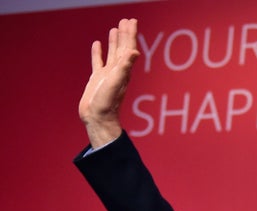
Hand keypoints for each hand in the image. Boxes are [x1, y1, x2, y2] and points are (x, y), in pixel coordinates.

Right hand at [78, 18, 139, 147]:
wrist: (98, 118)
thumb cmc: (107, 102)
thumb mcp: (116, 82)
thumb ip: (124, 67)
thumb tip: (134, 51)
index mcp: (124, 70)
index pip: (128, 47)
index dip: (130, 34)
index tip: (132, 21)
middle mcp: (118, 70)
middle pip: (122, 47)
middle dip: (125, 34)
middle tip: (126, 20)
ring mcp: (107, 74)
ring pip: (112, 53)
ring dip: (114, 41)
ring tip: (115, 29)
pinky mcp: (97, 79)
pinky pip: (98, 62)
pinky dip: (98, 52)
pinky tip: (97, 44)